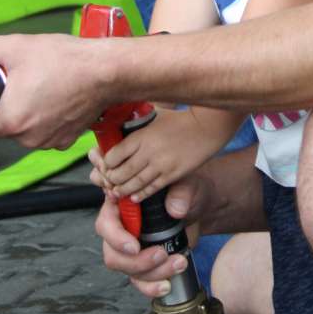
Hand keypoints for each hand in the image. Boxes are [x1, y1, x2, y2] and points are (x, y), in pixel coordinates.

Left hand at [0, 31, 111, 148]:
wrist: (106, 71)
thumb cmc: (65, 60)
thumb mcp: (17, 45)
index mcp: (11, 120)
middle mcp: (28, 138)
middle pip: (2, 129)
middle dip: (5, 109)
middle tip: (19, 84)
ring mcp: (49, 142)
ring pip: (25, 131)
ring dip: (27, 114)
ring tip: (41, 87)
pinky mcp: (66, 140)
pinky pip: (46, 132)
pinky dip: (46, 119)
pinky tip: (56, 97)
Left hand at [91, 109, 221, 200]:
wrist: (207, 127)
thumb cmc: (179, 118)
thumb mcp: (154, 116)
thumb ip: (137, 123)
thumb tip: (117, 123)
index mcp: (141, 135)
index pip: (114, 155)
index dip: (107, 163)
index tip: (106, 164)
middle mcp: (149, 151)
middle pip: (122, 172)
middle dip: (112, 179)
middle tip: (108, 181)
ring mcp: (161, 165)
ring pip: (135, 183)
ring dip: (123, 190)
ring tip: (116, 192)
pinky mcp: (173, 174)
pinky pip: (153, 188)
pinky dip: (141, 194)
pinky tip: (134, 197)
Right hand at [95, 181, 209, 299]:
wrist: (198, 208)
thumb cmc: (185, 191)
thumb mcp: (186, 184)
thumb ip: (181, 193)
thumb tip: (176, 209)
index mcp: (122, 203)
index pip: (106, 222)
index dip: (116, 237)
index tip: (134, 246)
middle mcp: (121, 228)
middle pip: (112, 253)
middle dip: (136, 261)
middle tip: (161, 254)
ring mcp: (130, 249)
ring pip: (127, 270)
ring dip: (151, 273)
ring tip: (178, 263)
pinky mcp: (142, 263)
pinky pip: (139, 281)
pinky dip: (151, 287)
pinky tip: (166, 285)